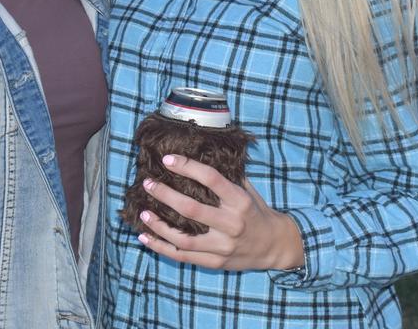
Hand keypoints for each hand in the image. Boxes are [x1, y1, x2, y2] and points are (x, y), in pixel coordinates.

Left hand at [135, 154, 303, 271]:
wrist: (275, 247)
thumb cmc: (257, 213)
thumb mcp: (249, 191)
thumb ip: (228, 176)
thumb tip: (202, 154)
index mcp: (240, 201)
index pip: (211, 180)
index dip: (188, 167)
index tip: (167, 159)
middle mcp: (231, 224)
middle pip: (192, 209)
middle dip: (165, 195)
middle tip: (148, 184)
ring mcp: (223, 246)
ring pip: (184, 238)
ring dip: (159, 226)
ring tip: (142, 213)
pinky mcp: (215, 262)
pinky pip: (183, 256)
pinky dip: (161, 248)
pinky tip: (145, 237)